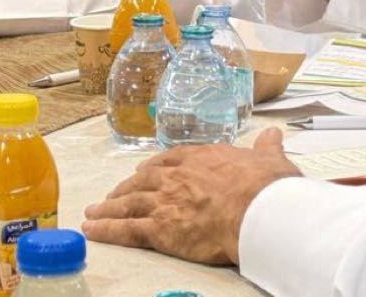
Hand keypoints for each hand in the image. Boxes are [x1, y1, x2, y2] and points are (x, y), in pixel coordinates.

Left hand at [82, 128, 300, 264]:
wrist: (258, 210)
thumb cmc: (267, 186)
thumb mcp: (270, 159)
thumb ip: (266, 147)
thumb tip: (273, 134)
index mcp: (203, 158)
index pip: (171, 158)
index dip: (156, 165)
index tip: (146, 170)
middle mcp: (178, 176)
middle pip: (144, 180)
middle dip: (127, 187)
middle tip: (114, 194)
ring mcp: (166, 201)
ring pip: (130, 203)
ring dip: (110, 207)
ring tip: (94, 212)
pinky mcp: (160, 228)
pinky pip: (127, 229)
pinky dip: (107, 229)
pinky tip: (93, 230)